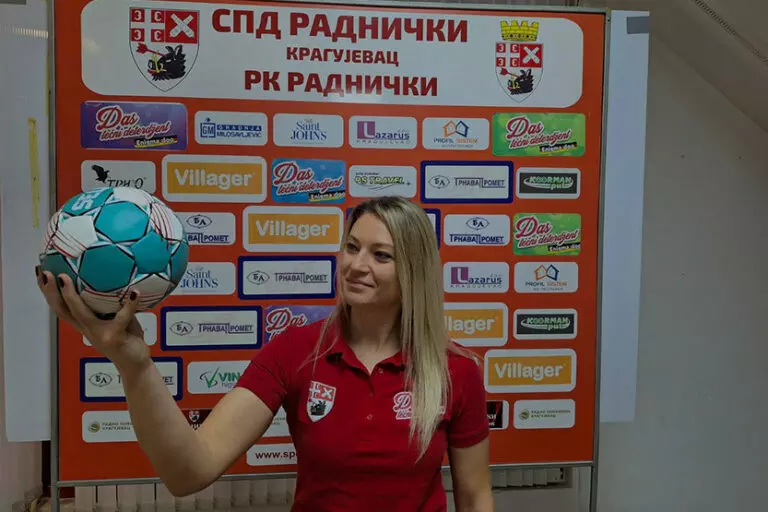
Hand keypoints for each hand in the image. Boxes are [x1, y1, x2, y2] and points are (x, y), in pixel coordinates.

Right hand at [36, 266, 150, 371]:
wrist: (136, 364)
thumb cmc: (126, 338)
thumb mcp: (116, 318)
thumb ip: (110, 303)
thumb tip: (113, 276)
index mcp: (85, 324)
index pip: (61, 307)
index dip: (49, 292)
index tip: (41, 274)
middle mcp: (87, 329)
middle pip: (63, 310)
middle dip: (51, 291)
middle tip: (45, 273)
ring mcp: (99, 334)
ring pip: (80, 314)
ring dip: (71, 296)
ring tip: (65, 278)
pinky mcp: (114, 337)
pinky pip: (122, 317)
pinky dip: (129, 303)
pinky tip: (134, 292)